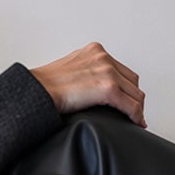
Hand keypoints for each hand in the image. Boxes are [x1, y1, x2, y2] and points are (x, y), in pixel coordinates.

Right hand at [29, 43, 145, 125]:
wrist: (37, 90)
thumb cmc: (46, 85)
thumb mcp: (71, 68)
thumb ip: (87, 71)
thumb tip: (94, 87)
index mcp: (95, 51)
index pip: (122, 70)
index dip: (127, 87)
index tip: (127, 99)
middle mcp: (103, 58)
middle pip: (132, 81)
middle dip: (134, 98)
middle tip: (132, 112)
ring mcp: (107, 72)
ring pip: (135, 93)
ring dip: (137, 108)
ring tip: (134, 119)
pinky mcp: (108, 88)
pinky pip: (131, 105)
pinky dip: (136, 116)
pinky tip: (136, 123)